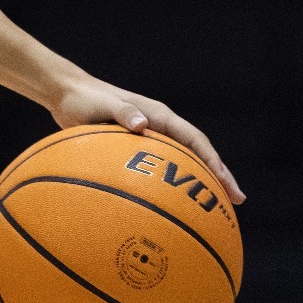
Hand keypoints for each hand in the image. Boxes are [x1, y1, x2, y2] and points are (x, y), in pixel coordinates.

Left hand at [51, 78, 245, 203]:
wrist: (66, 94)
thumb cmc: (84, 99)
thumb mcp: (102, 104)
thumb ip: (121, 112)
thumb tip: (142, 124)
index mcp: (159, 115)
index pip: (195, 140)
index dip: (213, 161)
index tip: (226, 182)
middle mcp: (160, 126)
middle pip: (197, 153)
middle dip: (219, 176)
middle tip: (237, 200)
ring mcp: (150, 136)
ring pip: (182, 161)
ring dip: (200, 181)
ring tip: (215, 208)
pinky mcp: (136, 146)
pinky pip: (161, 167)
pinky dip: (172, 183)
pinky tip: (173, 205)